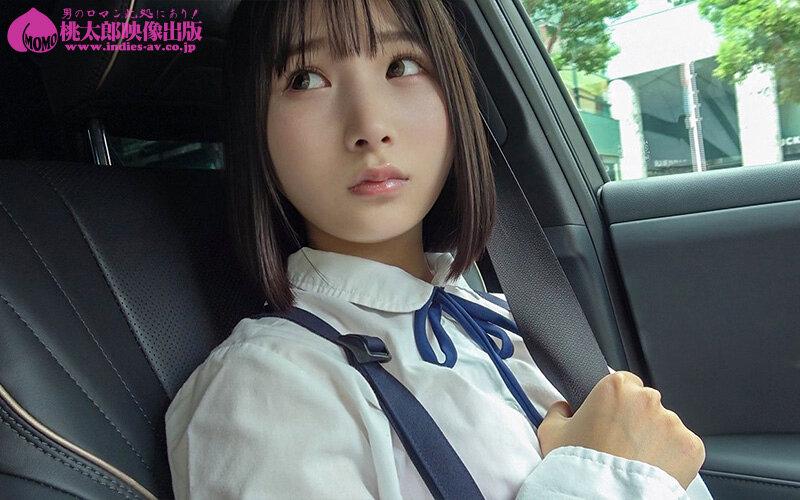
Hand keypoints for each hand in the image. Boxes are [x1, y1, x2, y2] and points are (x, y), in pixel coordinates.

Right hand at [537, 371, 704, 490]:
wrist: (603, 499)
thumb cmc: (578, 466)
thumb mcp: (551, 433)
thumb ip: (558, 411)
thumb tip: (563, 408)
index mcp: (615, 387)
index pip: (623, 382)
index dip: (616, 403)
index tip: (611, 419)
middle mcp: (647, 398)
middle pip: (646, 402)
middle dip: (636, 419)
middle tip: (621, 444)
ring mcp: (672, 422)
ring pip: (665, 424)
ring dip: (655, 438)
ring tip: (637, 461)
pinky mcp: (691, 446)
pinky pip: (683, 446)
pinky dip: (672, 457)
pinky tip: (653, 468)